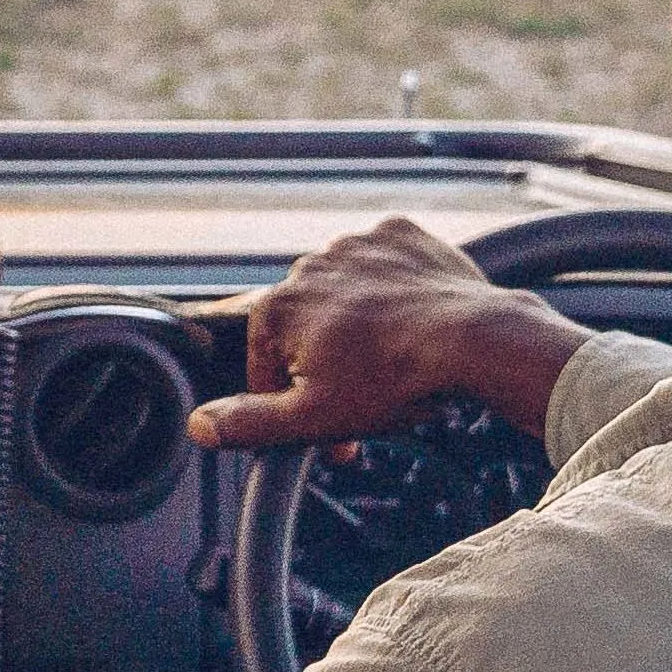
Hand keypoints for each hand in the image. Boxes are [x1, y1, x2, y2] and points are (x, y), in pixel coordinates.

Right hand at [199, 217, 587, 450]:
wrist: (473, 339)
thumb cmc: (394, 380)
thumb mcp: (313, 418)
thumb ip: (249, 422)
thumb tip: (198, 425)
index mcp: (278, 308)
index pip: (267, 369)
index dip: (295, 408)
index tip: (328, 435)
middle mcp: (310, 265)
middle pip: (307, 332)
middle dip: (329, 369)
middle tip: (367, 404)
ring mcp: (357, 244)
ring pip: (346, 297)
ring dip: (359, 328)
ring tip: (395, 363)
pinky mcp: (401, 235)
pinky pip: (386, 267)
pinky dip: (393, 292)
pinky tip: (413, 322)